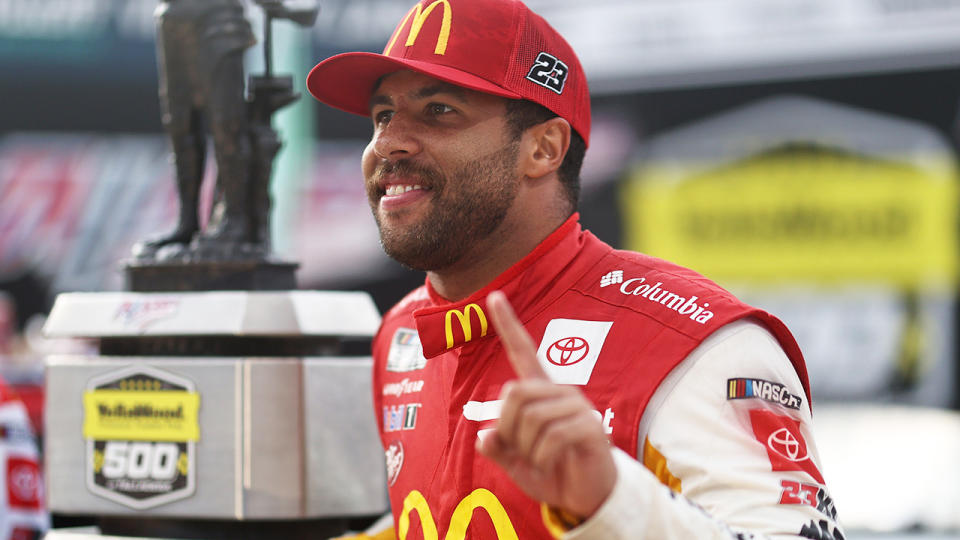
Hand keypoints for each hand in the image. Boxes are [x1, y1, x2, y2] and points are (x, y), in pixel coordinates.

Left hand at [477, 291, 616, 518]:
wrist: (588, 497)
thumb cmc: (553, 473)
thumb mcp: (517, 463)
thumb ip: (499, 448)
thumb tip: (484, 437)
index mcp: (540, 393)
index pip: (523, 351)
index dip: (508, 325)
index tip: (493, 297)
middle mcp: (559, 392)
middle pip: (514, 392)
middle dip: (508, 427)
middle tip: (520, 450)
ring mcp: (577, 407)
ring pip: (530, 417)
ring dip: (526, 448)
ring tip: (540, 460)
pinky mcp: (589, 427)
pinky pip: (551, 436)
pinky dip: (542, 458)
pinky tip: (551, 464)